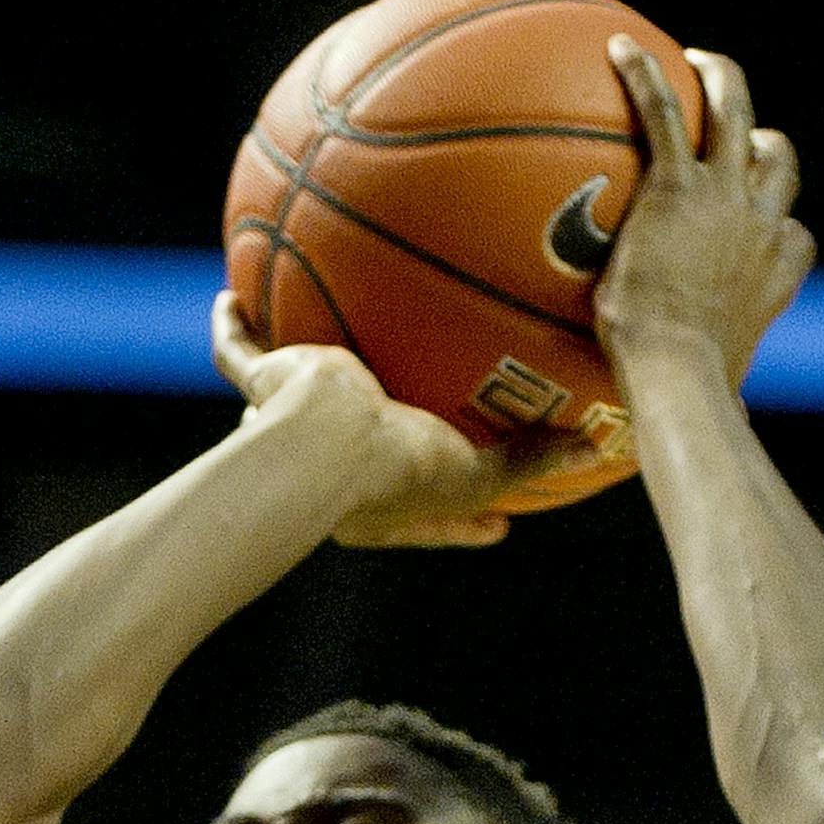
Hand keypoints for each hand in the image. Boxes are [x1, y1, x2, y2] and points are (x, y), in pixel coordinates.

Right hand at [212, 292, 594, 547]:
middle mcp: (337, 469)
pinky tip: (231, 295)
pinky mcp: (267, 385)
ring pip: (296, 404)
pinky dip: (232, 328)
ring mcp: (294, 426)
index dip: (466, 527)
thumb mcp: (470, 473)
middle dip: (382, 447)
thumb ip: (528, 459)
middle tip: (411, 426)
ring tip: (314, 355)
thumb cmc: (393, 471)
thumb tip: (593, 448)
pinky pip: (238, 354)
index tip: (501, 526)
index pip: (435, 523)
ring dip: (298, 383)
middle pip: (364, 457)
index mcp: (388, 506)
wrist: (323, 446)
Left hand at [597, 41, 813, 394]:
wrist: (675, 374)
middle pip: (778, 157)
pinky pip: (662, 113)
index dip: (777, 222)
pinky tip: (617, 49)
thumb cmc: (693, 397)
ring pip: (735, 111)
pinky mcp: (677, 187)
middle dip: (761, 134)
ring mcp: (723, 198)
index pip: (792, 233)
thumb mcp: (723, 393)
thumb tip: (735, 429)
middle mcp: (762, 223)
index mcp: (777, 270)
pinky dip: (645, 77)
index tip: (757, 223)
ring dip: (720, 81)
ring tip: (696, 62)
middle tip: (732, 121)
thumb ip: (731, 398)